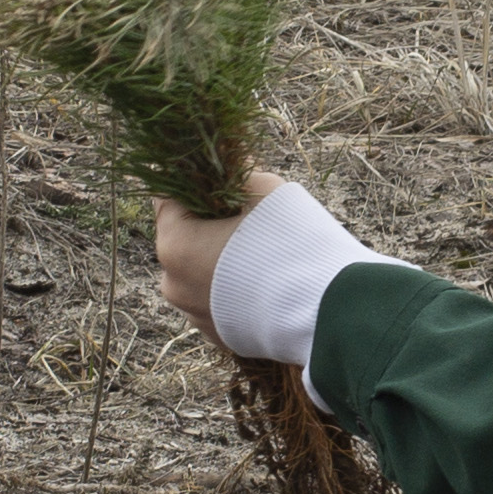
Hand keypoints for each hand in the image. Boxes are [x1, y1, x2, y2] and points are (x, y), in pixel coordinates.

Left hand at [152, 168, 282, 344]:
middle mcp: (173, 284)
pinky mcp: (217, 336)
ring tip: (258, 249)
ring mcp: (194, 315)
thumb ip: (236, 171)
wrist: (326, 312)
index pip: (166, 199)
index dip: (191, 183)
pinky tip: (263, 279)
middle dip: (206, 222)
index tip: (215, 178)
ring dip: (218, 257)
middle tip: (243, 212)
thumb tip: (229, 157)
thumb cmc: (292, 241)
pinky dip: (230, 287)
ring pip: (197, 272)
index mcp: (174, 244)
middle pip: (181, 239)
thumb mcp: (263, 188)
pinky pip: (215, 301)